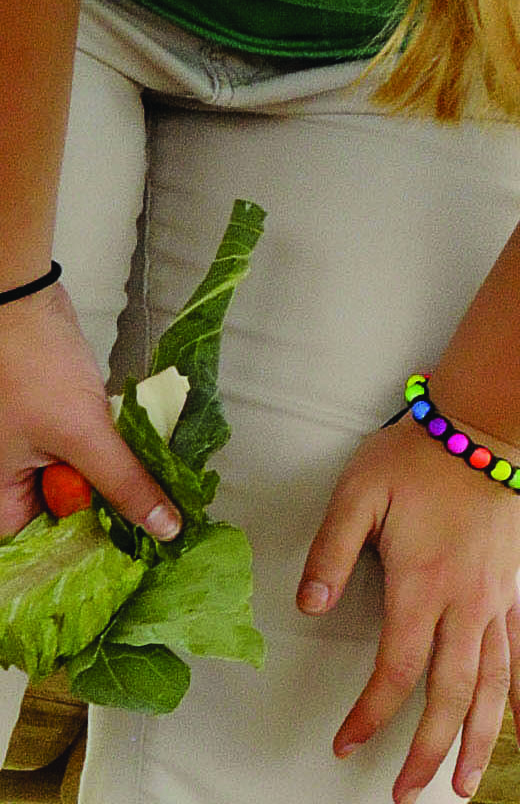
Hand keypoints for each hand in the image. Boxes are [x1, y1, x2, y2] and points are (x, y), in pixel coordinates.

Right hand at [0, 281, 180, 543]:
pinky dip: (110, 453)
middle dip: (103, 513)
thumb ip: (122, 483)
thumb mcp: (84, 432)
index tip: (128, 556)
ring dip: (112, 481)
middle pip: (59, 513)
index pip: (33, 543)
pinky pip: (84, 452)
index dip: (77, 552)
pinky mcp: (52, 423)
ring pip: (77, 481)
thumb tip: (163, 528)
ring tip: (157, 491)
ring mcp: (28, 448)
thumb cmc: (35, 367)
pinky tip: (141, 456)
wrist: (22, 303)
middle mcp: (7, 474)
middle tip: (155, 523)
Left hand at [304, 411, 519, 799]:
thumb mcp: (357, 493)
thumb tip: (305, 607)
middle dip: (430, 749)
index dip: (372, 713)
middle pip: (454, 692)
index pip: (399, 668)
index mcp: (425, 583)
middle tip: (406, 794)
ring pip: (496, 685)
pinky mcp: (511, 592)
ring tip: (467, 786)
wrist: (485, 424)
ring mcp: (496, 600)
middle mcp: (468, 602)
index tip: (345, 745)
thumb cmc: (414, 457)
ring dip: (483, 739)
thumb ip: (330, 551)